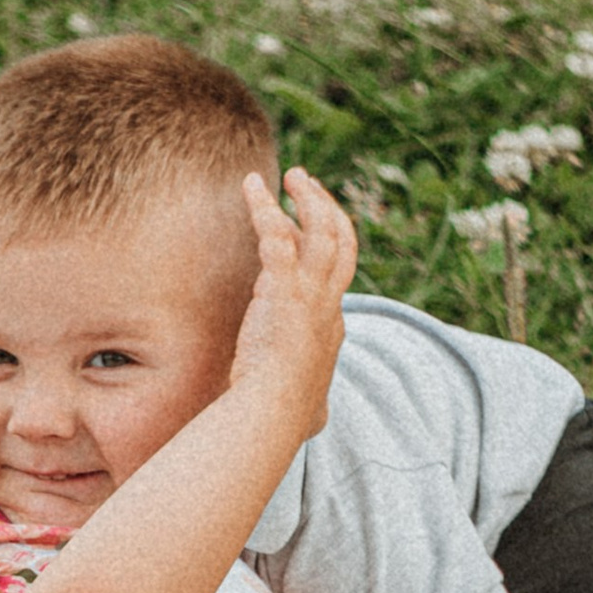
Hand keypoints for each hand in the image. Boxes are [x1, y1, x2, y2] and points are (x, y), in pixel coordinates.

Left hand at [227, 167, 356, 433]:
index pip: (334, 274)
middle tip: (305, 184)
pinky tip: (250, 187)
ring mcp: (310, 293)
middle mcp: (330, 303)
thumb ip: (315, 406)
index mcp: (332, 326)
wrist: (273, 413)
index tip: (294, 232)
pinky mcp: (284, 288)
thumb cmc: (285, 418)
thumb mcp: (311, 410)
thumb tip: (318, 418)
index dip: (318, 248)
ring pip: (321, 228)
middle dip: (326, 207)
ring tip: (291, 174)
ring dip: (307, 197)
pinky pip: (276, 235)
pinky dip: (263, 207)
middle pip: (342, 241)